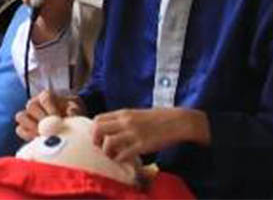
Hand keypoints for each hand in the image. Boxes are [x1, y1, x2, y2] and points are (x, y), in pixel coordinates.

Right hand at [14, 90, 83, 140]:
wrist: (67, 123)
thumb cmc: (70, 113)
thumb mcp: (75, 110)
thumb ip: (74, 110)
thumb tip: (71, 112)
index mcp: (46, 96)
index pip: (44, 97)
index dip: (50, 107)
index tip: (58, 117)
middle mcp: (34, 103)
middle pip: (30, 106)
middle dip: (40, 117)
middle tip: (50, 127)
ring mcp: (27, 115)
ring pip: (21, 116)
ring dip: (31, 126)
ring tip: (43, 133)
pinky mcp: (24, 127)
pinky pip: (19, 130)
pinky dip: (27, 135)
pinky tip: (38, 139)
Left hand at [93, 107, 209, 162]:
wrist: (178, 121)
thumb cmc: (158, 118)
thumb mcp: (137, 114)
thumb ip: (123, 120)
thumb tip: (111, 129)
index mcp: (124, 113)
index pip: (98, 119)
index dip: (94, 130)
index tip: (99, 138)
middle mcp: (125, 122)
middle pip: (98, 130)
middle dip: (96, 141)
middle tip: (102, 148)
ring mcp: (133, 134)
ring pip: (108, 143)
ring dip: (107, 152)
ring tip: (114, 155)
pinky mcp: (142, 145)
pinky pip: (123, 154)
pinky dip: (120, 159)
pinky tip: (125, 160)